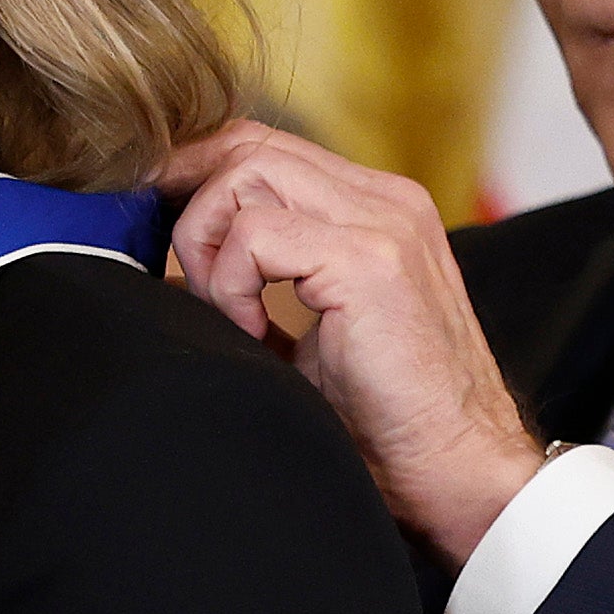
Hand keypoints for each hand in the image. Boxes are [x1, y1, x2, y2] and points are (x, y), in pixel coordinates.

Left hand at [160, 124, 548, 564]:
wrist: (459, 470)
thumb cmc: (388, 420)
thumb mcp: (310, 333)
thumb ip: (260, 284)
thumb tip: (170, 274)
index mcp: (375, 209)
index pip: (265, 147)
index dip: (196, 173)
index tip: (155, 221)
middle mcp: (384, 200)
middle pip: (247, 144)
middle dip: (187, 200)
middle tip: (178, 274)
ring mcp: (382, 222)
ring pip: (245, 174)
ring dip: (208, 245)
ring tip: (228, 314)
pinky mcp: (369, 260)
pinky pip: (256, 234)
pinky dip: (231, 285)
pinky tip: (254, 335)